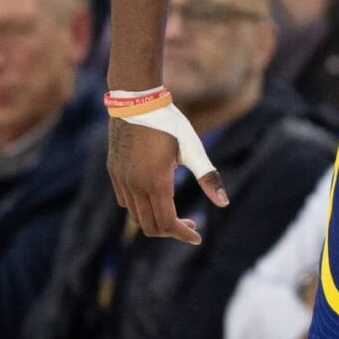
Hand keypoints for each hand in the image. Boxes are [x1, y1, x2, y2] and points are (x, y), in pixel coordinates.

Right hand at [107, 119, 228, 244]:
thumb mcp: (194, 149)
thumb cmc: (171, 124)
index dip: (183, 234)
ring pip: (136, 215)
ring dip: (155, 220)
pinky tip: (155, 196)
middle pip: (150, 225)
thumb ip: (208, 178)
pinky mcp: (113, 172)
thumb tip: (224, 204)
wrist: (137, 102)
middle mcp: (134, 186)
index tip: (197, 236)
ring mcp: (121, 180)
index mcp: (156, 182)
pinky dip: (141, 207)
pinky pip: (125, 201)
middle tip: (192, 223)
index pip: (167, 223)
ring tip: (175, 211)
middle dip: (171, 230)